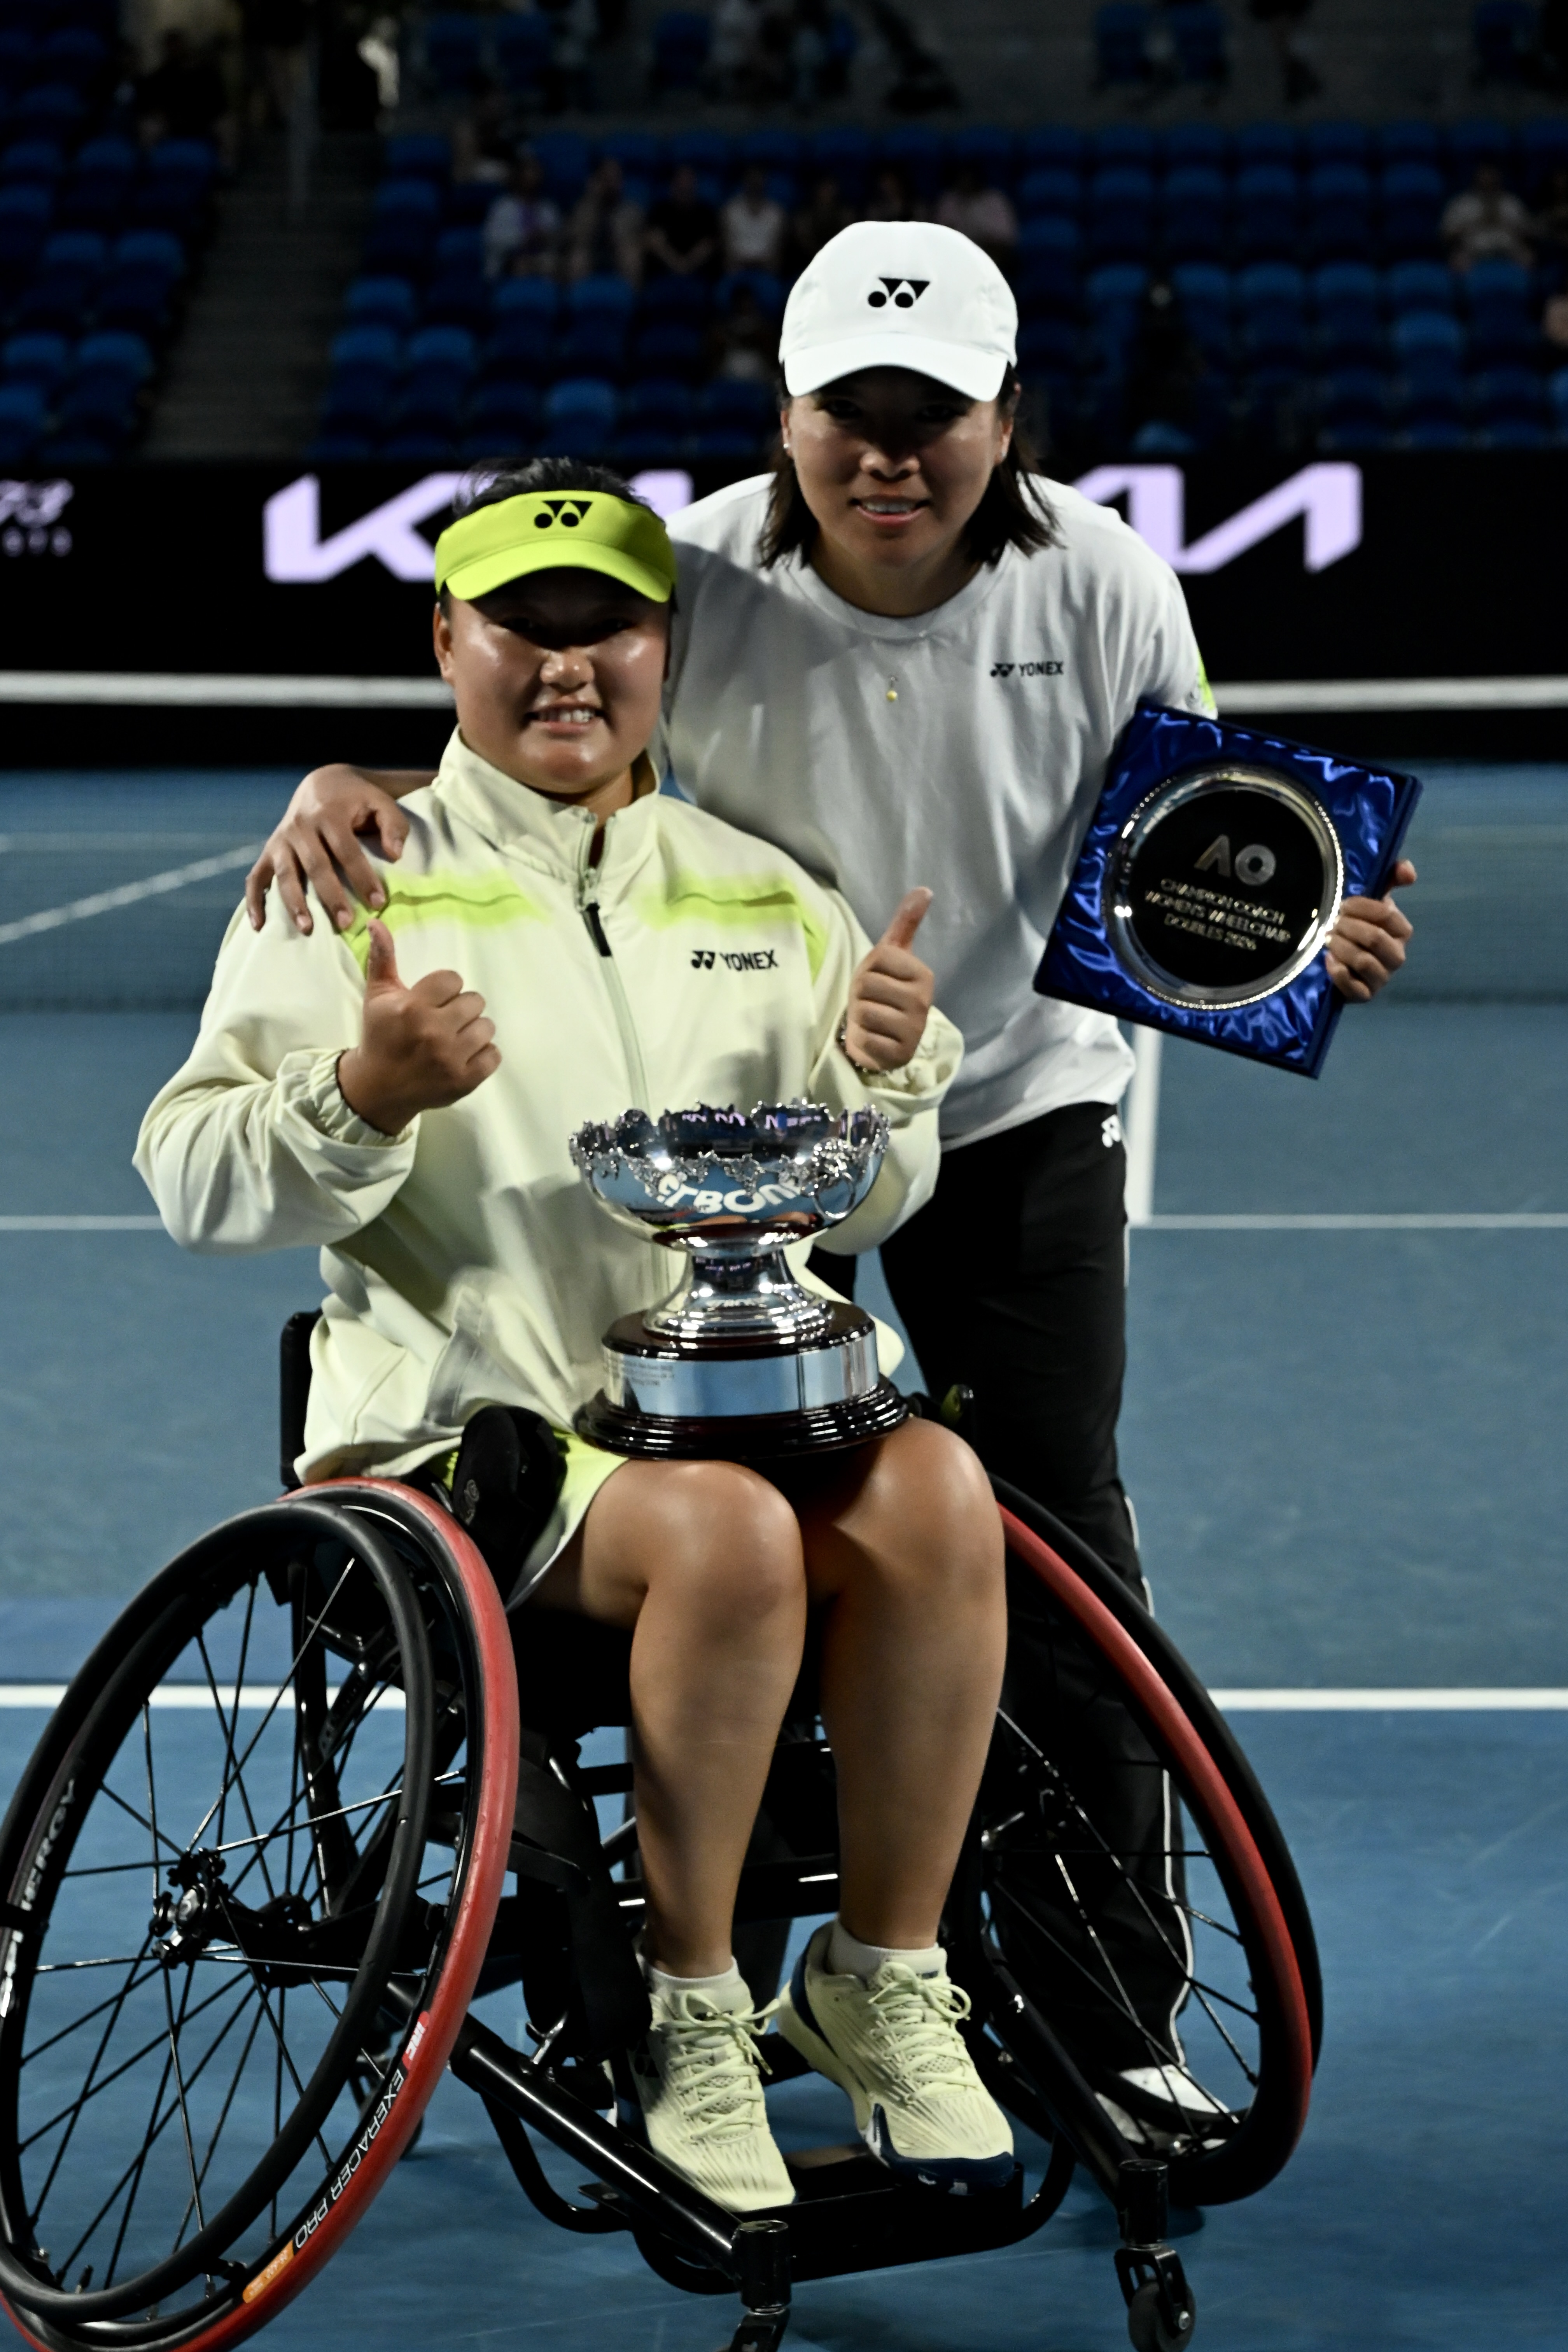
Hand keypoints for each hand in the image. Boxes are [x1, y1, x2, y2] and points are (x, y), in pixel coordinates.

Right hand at [245, 766, 426, 936]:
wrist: (322, 784)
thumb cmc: (357, 800)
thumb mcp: (380, 802)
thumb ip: (393, 825)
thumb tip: (395, 854)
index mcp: (328, 813)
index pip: (346, 849)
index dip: (362, 876)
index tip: (377, 902)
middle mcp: (300, 826)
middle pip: (315, 865)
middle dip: (331, 896)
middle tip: (346, 924)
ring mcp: (280, 839)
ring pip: (285, 874)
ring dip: (294, 903)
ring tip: (308, 929)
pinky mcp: (268, 850)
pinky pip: (256, 877)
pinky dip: (254, 901)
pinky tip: (259, 926)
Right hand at [336, 921, 499, 1136]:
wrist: (378, 1088)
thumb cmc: (380, 1037)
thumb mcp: (377, 997)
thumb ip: (382, 958)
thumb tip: (377, 921)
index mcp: (411, 1008)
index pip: (453, 980)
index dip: (445, 989)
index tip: (434, 1001)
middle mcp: (433, 1032)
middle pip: (474, 1001)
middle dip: (461, 1009)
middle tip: (445, 1021)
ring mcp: (451, 1058)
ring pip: (487, 1026)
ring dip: (474, 1030)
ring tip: (456, 1038)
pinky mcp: (464, 1080)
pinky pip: (494, 1055)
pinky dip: (484, 1054)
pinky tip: (465, 1055)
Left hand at [842, 888, 934, 1073]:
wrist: (881, 1036)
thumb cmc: (882, 989)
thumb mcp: (891, 955)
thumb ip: (905, 923)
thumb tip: (924, 889)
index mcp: (923, 974)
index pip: (877, 959)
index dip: (867, 968)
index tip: (877, 979)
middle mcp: (923, 1002)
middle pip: (866, 985)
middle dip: (860, 994)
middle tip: (871, 1001)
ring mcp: (913, 1030)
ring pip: (864, 1012)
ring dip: (859, 1017)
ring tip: (871, 1019)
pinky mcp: (899, 1054)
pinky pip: (865, 1039)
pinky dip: (861, 1040)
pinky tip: (872, 1038)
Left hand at [1325, 859, 1416, 1001]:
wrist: (1341, 958)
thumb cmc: (1359, 925)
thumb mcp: (1373, 899)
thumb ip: (1390, 878)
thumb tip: (1409, 871)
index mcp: (1401, 931)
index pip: (1386, 914)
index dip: (1361, 907)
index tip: (1343, 905)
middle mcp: (1396, 956)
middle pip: (1374, 938)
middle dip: (1348, 927)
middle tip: (1331, 923)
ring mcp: (1381, 977)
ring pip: (1364, 961)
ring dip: (1341, 947)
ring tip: (1327, 939)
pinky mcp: (1364, 995)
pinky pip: (1354, 987)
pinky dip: (1339, 973)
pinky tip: (1328, 961)